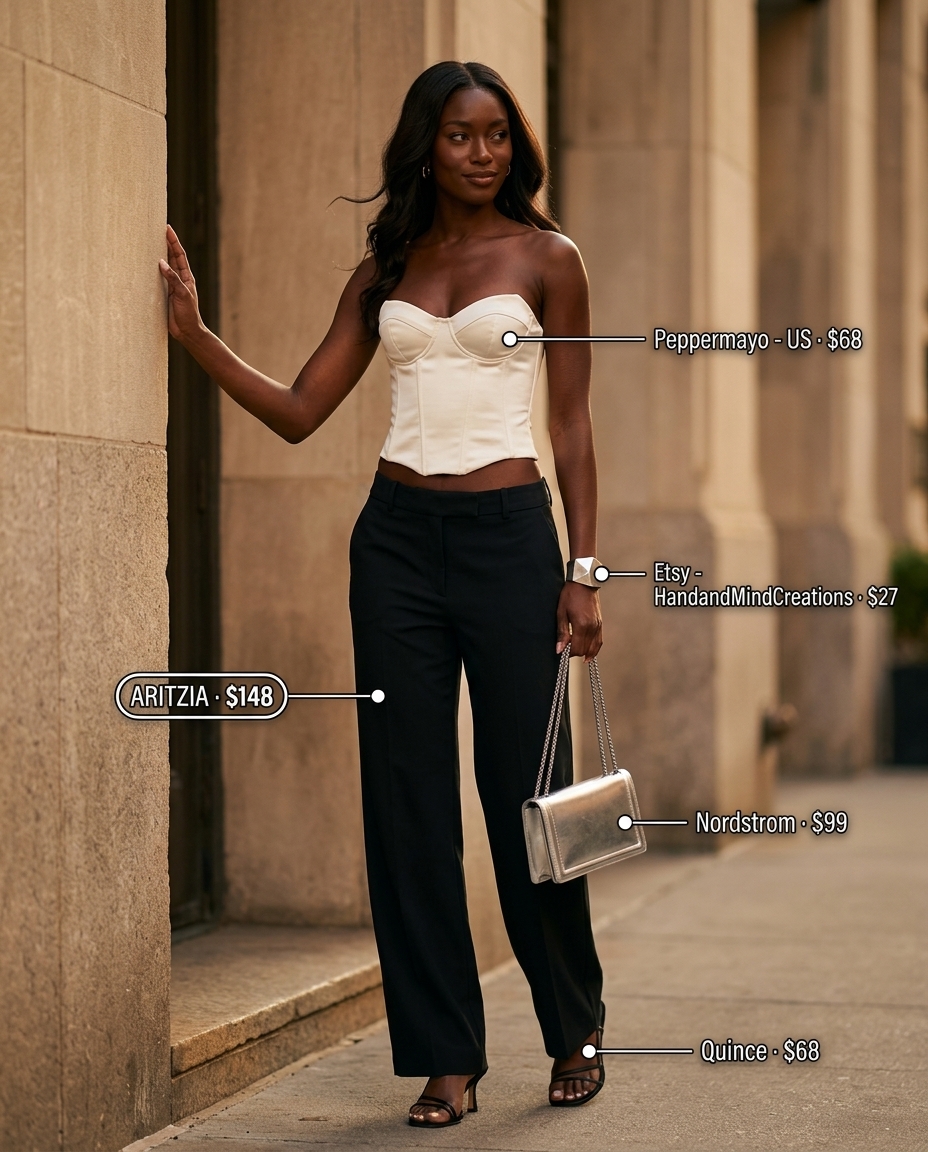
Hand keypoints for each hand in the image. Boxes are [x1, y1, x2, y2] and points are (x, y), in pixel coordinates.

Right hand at [159, 225, 203, 343]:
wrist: (187, 332)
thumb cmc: (188, 314)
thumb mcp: (182, 295)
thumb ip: (173, 279)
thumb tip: (161, 262)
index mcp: (186, 277)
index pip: (179, 255)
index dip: (173, 241)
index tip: (167, 228)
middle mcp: (178, 279)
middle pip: (171, 257)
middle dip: (165, 243)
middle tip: (157, 229)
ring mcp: (170, 286)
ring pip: (163, 267)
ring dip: (157, 254)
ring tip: (149, 242)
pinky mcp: (163, 294)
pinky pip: (155, 279)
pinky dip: (150, 271)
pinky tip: (144, 265)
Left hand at [556, 582, 602, 659]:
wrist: (584, 583)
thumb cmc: (572, 594)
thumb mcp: (561, 613)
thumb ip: (561, 632)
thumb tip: (560, 648)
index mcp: (582, 625)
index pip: (576, 648)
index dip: (568, 652)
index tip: (562, 649)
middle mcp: (592, 627)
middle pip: (585, 650)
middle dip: (575, 652)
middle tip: (566, 647)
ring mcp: (598, 626)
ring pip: (594, 648)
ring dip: (584, 652)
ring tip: (576, 651)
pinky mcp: (600, 624)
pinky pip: (599, 641)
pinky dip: (593, 648)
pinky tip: (588, 651)